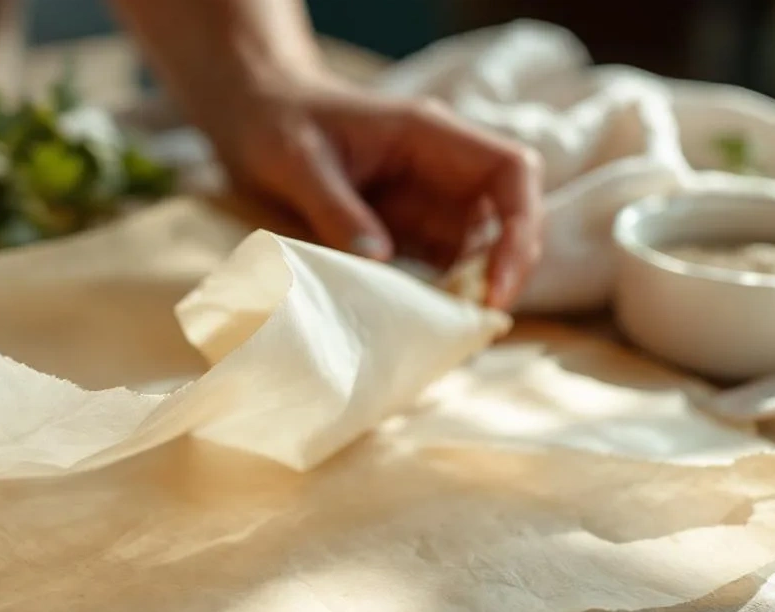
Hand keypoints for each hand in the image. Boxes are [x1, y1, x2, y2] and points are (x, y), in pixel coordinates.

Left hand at [201, 79, 542, 308]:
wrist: (254, 114)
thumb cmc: (276, 123)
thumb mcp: (297, 162)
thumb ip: (336, 209)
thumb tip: (378, 261)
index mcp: (428, 135)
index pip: (511, 171)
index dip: (520, 228)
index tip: (496, 285)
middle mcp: (440, 167)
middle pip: (505, 219)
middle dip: (499, 272)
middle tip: (470, 325)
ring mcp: (425, 200)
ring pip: (474, 251)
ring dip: (467, 292)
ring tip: (440, 335)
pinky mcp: (404, 228)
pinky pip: (437, 266)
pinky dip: (435, 298)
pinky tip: (415, 326)